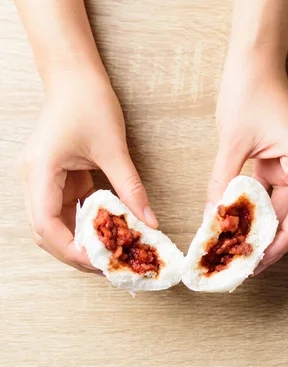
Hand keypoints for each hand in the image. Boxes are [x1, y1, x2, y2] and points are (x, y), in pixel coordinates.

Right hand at [18, 71, 157, 272]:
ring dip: (80, 240)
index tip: (100, 262)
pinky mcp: (55, 177)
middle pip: (46, 231)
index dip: (70, 249)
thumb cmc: (89, 102)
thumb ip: (131, 188)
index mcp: (40, 172)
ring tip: (110, 254)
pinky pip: (66, 208)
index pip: (46, 225)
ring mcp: (42, 179)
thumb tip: (150, 222)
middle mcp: (33, 179)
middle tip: (108, 266)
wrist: (75, 76)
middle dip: (75, 252)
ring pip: (55, 223)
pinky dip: (84, 223)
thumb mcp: (113, 148)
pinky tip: (106, 233)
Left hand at [209, 49, 287, 273]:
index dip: (285, 239)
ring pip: (284, 205)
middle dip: (273, 238)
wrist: (254, 62)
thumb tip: (213, 217)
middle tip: (250, 262)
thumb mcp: (232, 140)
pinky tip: (241, 225)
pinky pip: (273, 192)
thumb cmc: (248, 90)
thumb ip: (224, 180)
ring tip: (243, 249)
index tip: (264, 258)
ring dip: (265, 226)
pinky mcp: (282, 160)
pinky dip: (258, 208)